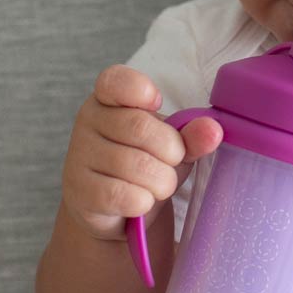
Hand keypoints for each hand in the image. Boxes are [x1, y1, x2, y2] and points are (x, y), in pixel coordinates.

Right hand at [61, 65, 222, 240]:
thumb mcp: (173, 145)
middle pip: (139, 127)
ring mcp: (79, 157)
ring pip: (136, 165)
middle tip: (172, 162)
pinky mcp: (81, 193)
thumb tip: (213, 130)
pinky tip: (141, 200)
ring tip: (158, 185)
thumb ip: (192, 134)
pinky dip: (144, 202)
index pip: (116, 81)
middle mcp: (88, 122)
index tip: (157, 103)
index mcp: (108, 98)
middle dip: (171, 151)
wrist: (118, 212)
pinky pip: (124, 196)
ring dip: (162, 182)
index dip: (141, 90)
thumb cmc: (147, 165)